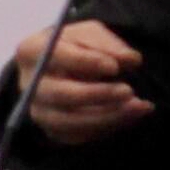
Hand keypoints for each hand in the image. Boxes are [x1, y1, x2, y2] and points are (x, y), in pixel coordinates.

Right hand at [7, 20, 149, 146]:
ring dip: (109, 116)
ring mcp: (39, 112)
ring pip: (73, 121)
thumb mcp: (90, 34)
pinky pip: (80, 136)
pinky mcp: (53, 131)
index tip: (115, 67)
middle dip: (99, 95)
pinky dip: (109, 127)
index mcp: (32, 51)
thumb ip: (108, 44)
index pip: (58, 57)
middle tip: (129, 91)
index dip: (88, 62)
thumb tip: (131, 60)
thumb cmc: (75, 46)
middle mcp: (30, 85)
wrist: (61, 70)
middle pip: (63, 94)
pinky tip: (130, 116)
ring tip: (139, 106)